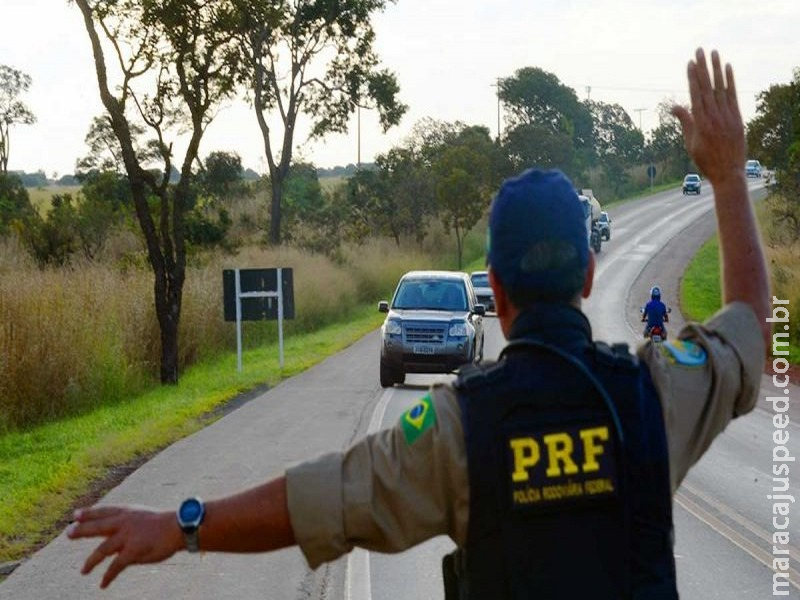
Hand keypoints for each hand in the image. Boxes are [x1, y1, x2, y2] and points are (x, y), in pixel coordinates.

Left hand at [67, 505, 182, 588]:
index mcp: (128, 512)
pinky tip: (102, 584)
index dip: (88, 513)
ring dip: (91, 562)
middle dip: (81, 530)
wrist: (179, 527)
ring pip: (102, 550)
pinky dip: (108, 576)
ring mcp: (127, 537)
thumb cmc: (166, 523)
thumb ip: (130, 525)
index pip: (103, 511)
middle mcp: (124, 523)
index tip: (75, 515)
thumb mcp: (144, 517)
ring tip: (83, 571)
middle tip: (68, 533)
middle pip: (97, 527)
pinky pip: (115, 566)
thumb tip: (117, 537)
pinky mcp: (132, 551)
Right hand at [671, 49, 745, 185]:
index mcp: (700, 123)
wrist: (728, 172)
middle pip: (707, 87)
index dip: (692, 78)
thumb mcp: (691, 143)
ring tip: (714, 53)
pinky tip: (727, 68)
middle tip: (699, 51)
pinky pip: (733, 95)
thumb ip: (685, 121)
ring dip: (717, 69)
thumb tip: (674, 106)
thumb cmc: (706, 160)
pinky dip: (730, 81)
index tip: (690, 63)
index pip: (695, 94)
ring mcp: (727, 116)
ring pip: (720, 87)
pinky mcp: (737, 117)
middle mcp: (713, 116)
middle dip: (702, 68)